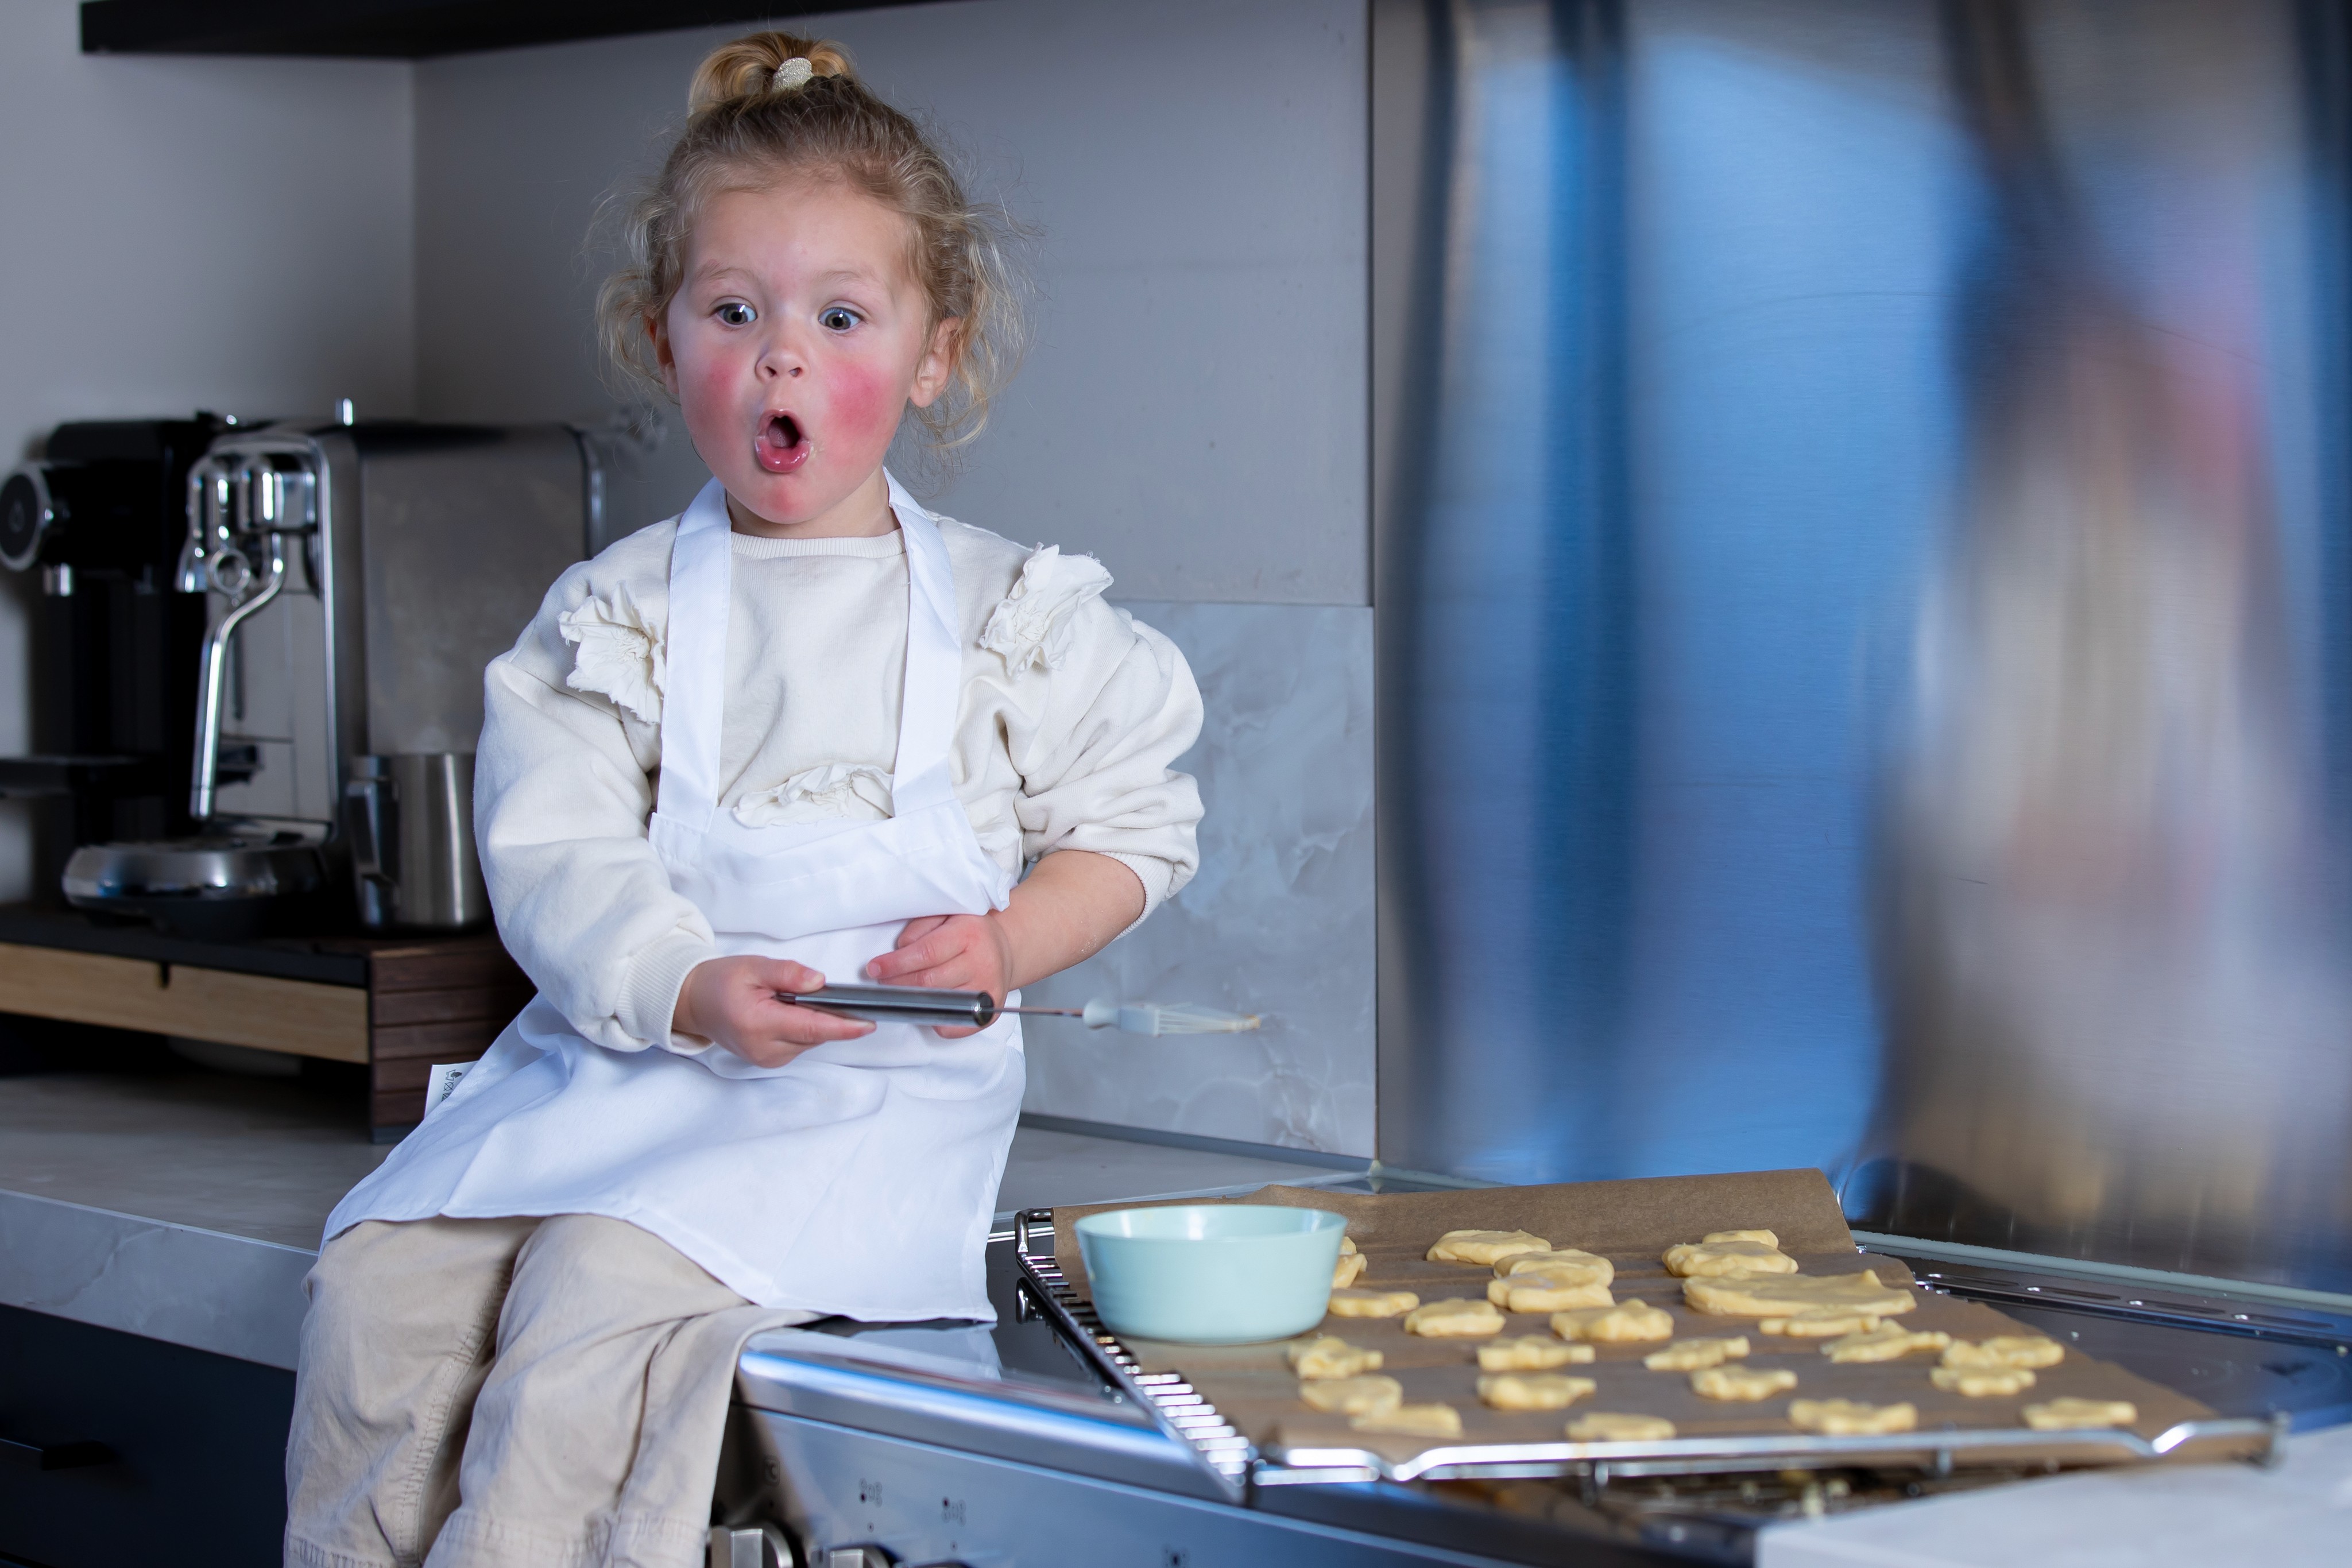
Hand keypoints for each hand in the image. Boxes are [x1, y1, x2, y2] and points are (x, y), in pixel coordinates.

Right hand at [672, 955, 871, 1067]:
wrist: (694, 1002)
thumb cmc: (720, 982)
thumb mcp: (753, 967)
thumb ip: (788, 973)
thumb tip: (819, 982)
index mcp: (758, 1024)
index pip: (811, 1028)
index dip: (843, 1027)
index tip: (868, 1024)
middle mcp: (764, 1049)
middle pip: (815, 1034)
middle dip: (828, 1014)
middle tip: (819, 990)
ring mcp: (766, 1059)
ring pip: (810, 1040)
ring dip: (813, 1020)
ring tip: (790, 999)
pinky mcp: (769, 1061)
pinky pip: (800, 1044)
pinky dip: (803, 1028)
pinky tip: (788, 1012)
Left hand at [864, 913, 1014, 1037]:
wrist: (1004, 950)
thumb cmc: (970, 932)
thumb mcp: (946, 915)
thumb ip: (920, 927)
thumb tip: (900, 949)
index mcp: (969, 934)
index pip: (926, 953)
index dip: (896, 963)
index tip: (875, 968)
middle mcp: (982, 962)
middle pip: (928, 981)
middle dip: (897, 983)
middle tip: (881, 980)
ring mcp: (987, 990)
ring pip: (938, 1003)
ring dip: (912, 1000)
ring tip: (900, 991)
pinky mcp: (988, 1012)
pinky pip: (953, 1025)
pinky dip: (934, 1019)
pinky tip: (927, 1005)